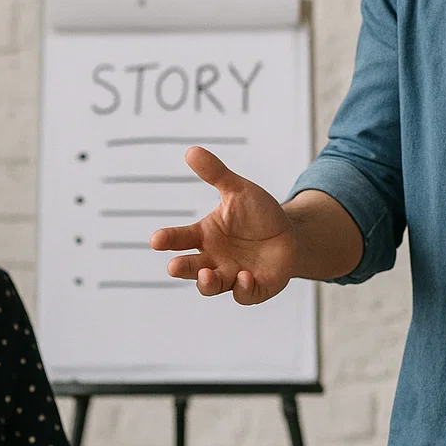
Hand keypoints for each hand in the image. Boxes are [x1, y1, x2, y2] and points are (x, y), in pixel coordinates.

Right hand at [149, 147, 296, 304]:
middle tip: (173, 266)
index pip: (180, 239)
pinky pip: (244, 294)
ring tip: (208, 275)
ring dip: (208, 283)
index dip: (167, 239)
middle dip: (182, 268)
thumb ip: (216, 174)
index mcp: (204, 236)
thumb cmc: (258, 213)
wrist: (289, 234)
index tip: (156, 240)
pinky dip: (242, 289)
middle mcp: (213, 259)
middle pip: (191, 268)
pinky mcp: (254, 289)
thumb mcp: (238, 190)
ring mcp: (231, 276)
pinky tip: (244, 277)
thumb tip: (191, 150)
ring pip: (212, 286)